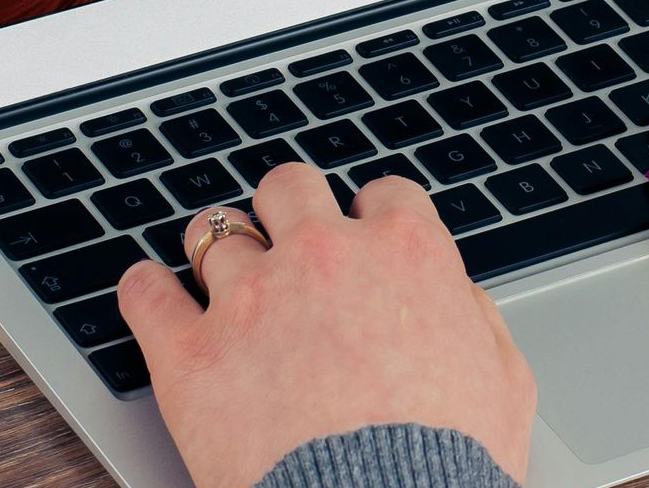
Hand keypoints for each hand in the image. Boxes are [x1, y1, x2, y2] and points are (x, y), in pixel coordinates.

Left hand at [118, 165, 535, 487]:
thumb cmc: (449, 462)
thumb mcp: (503, 383)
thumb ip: (478, 322)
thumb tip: (460, 302)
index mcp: (406, 255)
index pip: (385, 195)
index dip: (372, 216)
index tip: (362, 234)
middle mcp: (325, 256)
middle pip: (291, 187)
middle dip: (289, 208)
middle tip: (286, 237)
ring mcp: (252, 298)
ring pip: (213, 232)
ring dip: (217, 249)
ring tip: (216, 270)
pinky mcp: (192, 353)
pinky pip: (146, 295)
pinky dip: (145, 290)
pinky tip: (149, 292)